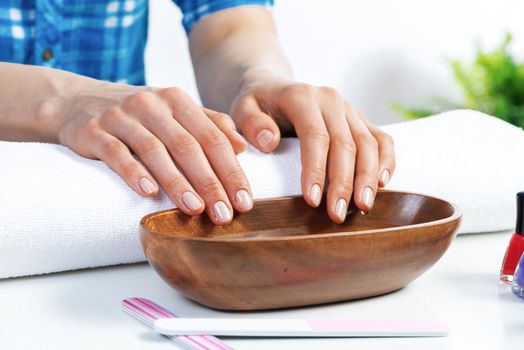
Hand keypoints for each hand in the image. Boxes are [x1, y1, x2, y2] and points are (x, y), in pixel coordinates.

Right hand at [57, 83, 251, 224]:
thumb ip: (209, 124)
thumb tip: (243, 147)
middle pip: (188, 146)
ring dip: (177, 183)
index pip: (212, 137)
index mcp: (177, 101)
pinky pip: (116, 153)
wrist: (77, 101)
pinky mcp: (94, 131)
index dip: (231, 170)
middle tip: (225, 214)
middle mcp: (152, 105)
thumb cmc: (138, 115)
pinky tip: (148, 193)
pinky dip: (133, 173)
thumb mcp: (175, 112)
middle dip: (210, 183)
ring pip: (155, 151)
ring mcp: (121, 117)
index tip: (244, 200)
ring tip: (195, 210)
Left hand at [230, 78, 395, 222]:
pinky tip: (383, 183)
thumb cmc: (257, 105)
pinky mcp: (359, 119)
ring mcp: (349, 109)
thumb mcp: (242, 109)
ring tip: (362, 207)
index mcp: (302, 97)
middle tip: (336, 214)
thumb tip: (269, 141)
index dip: (316, 169)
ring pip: (368, 143)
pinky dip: (386, 160)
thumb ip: (250, 123)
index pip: (314, 136)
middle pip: (345, 143)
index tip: (311, 200)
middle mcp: (331, 100)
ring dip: (368, 177)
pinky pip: (381, 138)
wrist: (274, 88)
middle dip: (343, 182)